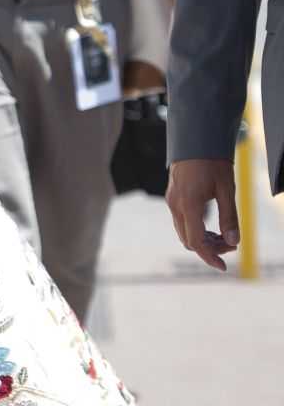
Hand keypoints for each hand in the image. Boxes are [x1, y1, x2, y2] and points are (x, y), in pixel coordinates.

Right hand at [166, 157, 238, 271]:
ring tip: (223, 235)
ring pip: (184, 232)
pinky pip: (181, 222)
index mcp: (189, 205)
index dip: (209, 257)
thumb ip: (229, 217)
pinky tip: (211, 225)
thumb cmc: (213, 162)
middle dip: (209, 248)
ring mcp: (171, 201)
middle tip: (230, 244)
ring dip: (202, 239)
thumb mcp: (227, 189)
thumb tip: (234, 242)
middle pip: (189, 240)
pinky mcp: (173, 197)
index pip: (196, 242)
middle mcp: (175, 206)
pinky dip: (196, 229)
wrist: (195, 139)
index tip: (223, 266)